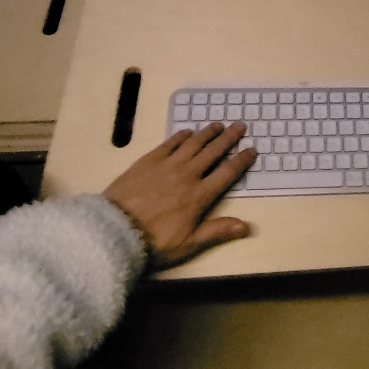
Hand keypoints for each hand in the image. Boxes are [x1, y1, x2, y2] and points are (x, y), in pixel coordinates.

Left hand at [103, 121, 256, 270]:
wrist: (116, 229)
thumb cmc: (154, 241)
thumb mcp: (188, 243)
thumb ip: (217, 231)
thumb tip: (247, 226)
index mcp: (200, 195)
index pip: (227, 173)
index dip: (241, 160)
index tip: (252, 149)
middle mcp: (187, 175)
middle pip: (213, 152)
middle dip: (229, 138)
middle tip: (240, 126)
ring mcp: (167, 165)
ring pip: (193, 143)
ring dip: (207, 132)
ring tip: (218, 124)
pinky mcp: (148, 160)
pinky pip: (169, 143)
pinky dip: (181, 136)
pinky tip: (187, 131)